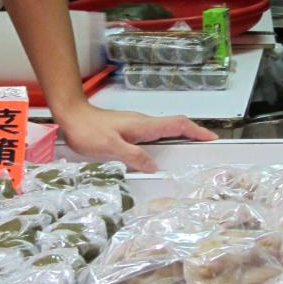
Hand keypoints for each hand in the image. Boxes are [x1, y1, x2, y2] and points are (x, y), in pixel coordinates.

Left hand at [54, 102, 216, 171]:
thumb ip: (133, 156)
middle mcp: (143, 124)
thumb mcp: (111, 146)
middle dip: (193, 134)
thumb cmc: (88, 130)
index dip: (196, 131)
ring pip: (164, 131)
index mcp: (143, 125)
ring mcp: (136, 126)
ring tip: (189, 152)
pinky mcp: (128, 131)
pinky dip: (164, 143)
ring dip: (179, 138)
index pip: (177, 124)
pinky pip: (153, 137)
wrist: (71, 117)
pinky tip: (160, 155)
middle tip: (206, 146)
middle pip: (175, 126)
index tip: (211, 138)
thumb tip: (154, 167)